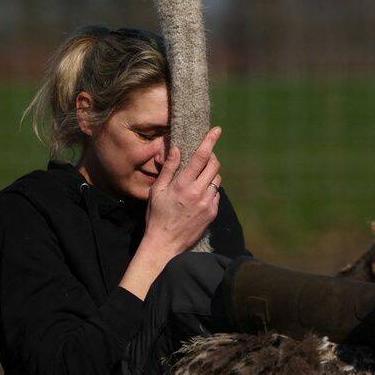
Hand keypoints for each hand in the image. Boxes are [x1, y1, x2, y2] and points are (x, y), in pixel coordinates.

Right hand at [142, 127, 222, 255]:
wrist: (165, 244)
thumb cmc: (156, 215)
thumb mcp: (157, 191)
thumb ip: (168, 169)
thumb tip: (177, 149)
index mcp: (183, 184)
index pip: (201, 157)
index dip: (210, 141)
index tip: (217, 130)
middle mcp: (198, 192)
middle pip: (214, 165)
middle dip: (211, 158)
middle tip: (203, 158)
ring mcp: (208, 203)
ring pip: (217, 180)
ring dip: (211, 175)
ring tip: (198, 180)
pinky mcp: (212, 213)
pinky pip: (216, 195)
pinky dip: (210, 190)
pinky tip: (198, 196)